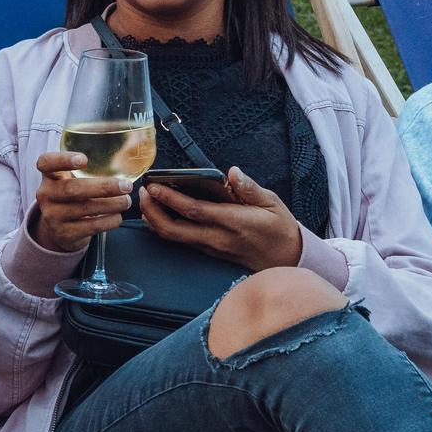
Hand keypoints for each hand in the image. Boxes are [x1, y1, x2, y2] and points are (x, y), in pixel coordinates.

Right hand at [31, 151, 133, 253]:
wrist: (59, 230)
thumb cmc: (72, 197)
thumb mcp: (70, 180)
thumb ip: (86, 168)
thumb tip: (126, 156)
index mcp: (49, 176)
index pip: (46, 163)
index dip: (63, 160)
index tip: (84, 159)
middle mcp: (46, 195)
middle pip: (73, 189)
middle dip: (104, 187)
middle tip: (126, 185)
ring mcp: (53, 216)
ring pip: (85, 209)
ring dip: (112, 204)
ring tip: (127, 201)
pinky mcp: (64, 234)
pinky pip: (91, 227)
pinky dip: (109, 221)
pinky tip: (118, 216)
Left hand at [139, 166, 302, 270]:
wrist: (288, 259)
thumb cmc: (280, 228)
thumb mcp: (272, 203)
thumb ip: (250, 188)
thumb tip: (232, 172)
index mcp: (233, 222)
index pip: (193, 210)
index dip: (169, 198)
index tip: (154, 185)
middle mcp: (218, 238)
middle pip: (174, 230)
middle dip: (152, 212)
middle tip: (143, 192)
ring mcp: (212, 248)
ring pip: (175, 238)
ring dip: (156, 221)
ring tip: (147, 201)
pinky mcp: (210, 252)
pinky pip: (182, 241)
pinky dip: (167, 228)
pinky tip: (160, 215)